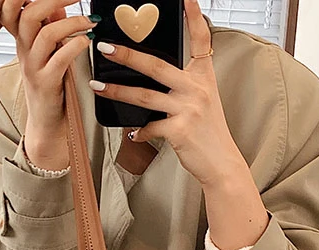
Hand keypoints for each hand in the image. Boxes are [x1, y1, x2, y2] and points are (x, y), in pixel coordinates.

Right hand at [1, 0, 97, 169]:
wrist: (46, 121)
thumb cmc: (50, 84)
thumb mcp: (48, 51)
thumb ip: (52, 25)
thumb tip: (60, 5)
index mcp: (21, 39)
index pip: (10, 9)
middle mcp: (23, 51)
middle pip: (28, 14)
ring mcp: (33, 67)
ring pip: (46, 34)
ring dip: (72, 23)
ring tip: (89, 22)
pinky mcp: (46, 83)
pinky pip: (60, 59)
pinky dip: (76, 45)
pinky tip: (87, 41)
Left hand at [89, 0, 242, 188]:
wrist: (221, 163)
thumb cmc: (209, 133)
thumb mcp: (203, 102)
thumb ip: (182, 88)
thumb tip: (151, 81)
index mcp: (203, 78)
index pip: (201, 40)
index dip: (194, 17)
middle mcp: (196, 89)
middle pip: (156, 65)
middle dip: (128, 55)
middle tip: (105, 47)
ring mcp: (188, 109)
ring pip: (144, 96)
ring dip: (117, 91)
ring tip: (97, 86)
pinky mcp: (179, 131)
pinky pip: (150, 127)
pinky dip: (139, 131)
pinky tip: (132, 133)